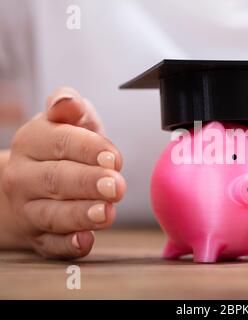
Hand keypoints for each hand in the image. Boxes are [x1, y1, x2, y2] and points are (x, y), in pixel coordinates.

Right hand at [1, 87, 125, 258]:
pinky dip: (68, 244)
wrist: (28, 185)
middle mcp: (24, 176)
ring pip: (52, 214)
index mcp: (33, 141)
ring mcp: (28, 209)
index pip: (60, 142)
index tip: (113, 158)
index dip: (89, 149)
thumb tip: (67, 100)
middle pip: (56, 179)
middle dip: (88, 183)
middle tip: (116, 186)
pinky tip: (86, 240)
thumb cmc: (60, 150)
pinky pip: (51, 244)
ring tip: (106, 213)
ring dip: (81, 215)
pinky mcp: (39, 237)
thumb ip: (73, 110)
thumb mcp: (67, 123)